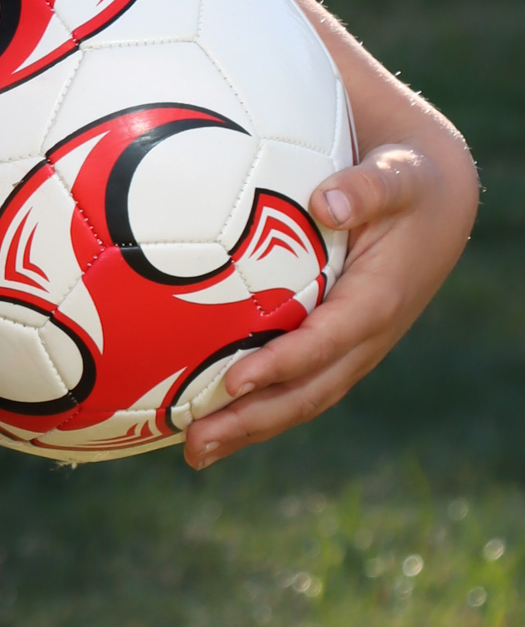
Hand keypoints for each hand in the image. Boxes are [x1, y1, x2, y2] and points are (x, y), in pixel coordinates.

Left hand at [182, 136, 477, 467]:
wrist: (434, 204)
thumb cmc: (407, 183)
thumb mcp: (396, 175)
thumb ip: (366, 187)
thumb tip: (327, 201)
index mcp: (378, 300)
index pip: (326, 342)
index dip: (282, 364)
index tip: (232, 381)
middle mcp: (366, 337)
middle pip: (308, 391)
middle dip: (253, 420)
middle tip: (197, 441)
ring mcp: (352, 349)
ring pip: (300, 399)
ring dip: (249, 428)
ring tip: (194, 451)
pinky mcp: (337, 347)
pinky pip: (296, 384)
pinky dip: (256, 407)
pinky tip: (208, 418)